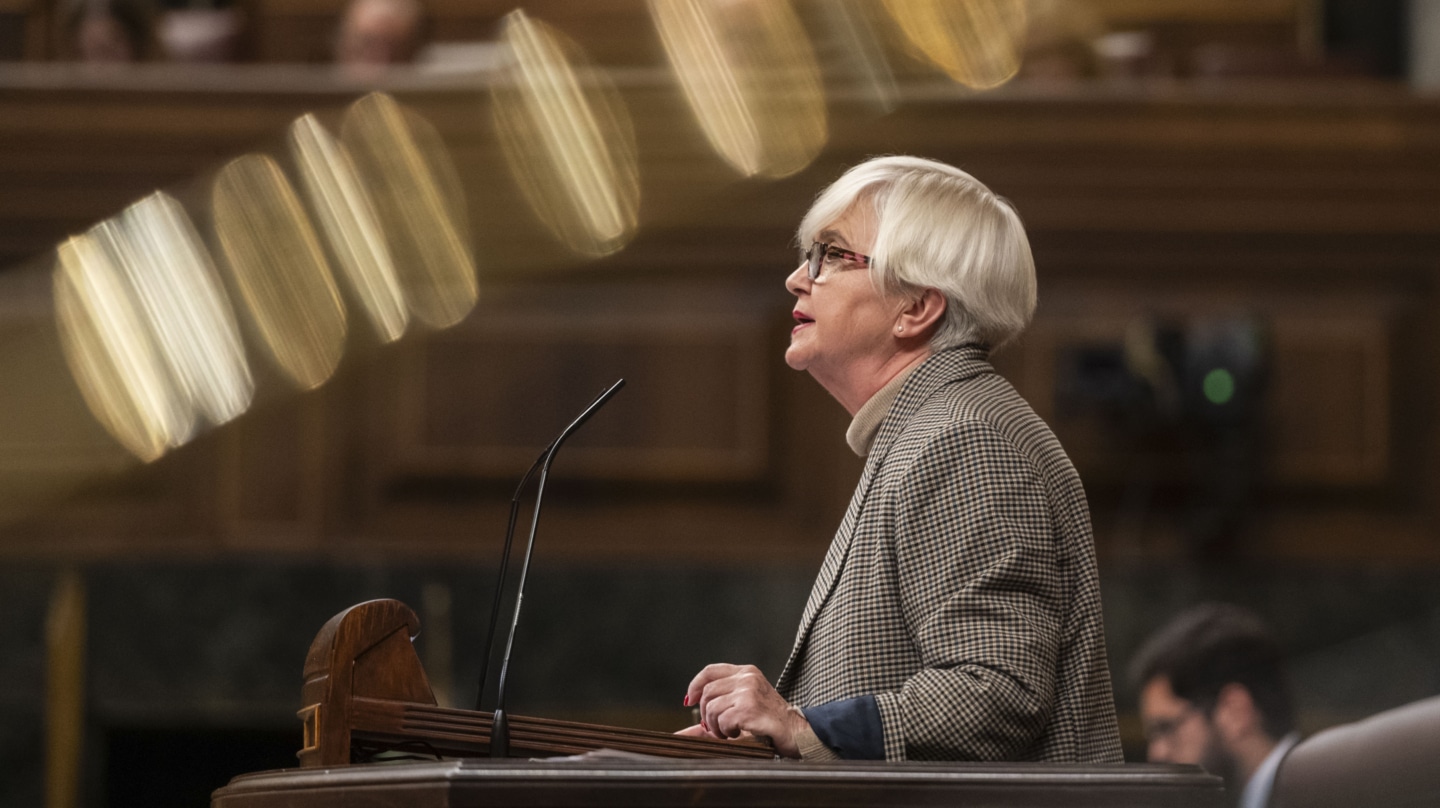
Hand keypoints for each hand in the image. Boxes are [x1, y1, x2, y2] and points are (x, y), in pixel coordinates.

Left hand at [682, 663, 809, 757]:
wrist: (798, 733)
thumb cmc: (772, 721)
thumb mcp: (745, 705)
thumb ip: (718, 707)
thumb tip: (682, 724)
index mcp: (747, 672)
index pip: (710, 671)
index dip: (695, 685)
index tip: (688, 700)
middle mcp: (747, 678)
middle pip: (707, 692)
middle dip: (706, 714)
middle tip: (718, 727)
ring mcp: (748, 692)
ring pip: (711, 708)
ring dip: (717, 727)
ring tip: (731, 732)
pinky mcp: (749, 708)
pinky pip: (722, 721)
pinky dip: (726, 733)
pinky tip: (739, 734)